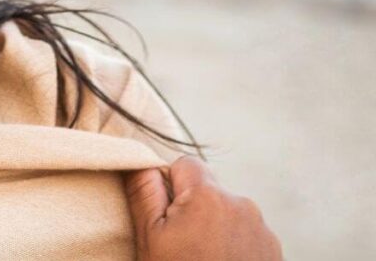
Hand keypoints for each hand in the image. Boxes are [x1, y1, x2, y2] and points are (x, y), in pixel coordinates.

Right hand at [124, 155, 282, 259]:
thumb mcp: (150, 238)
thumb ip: (144, 193)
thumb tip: (139, 162)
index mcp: (209, 195)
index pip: (184, 164)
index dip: (169, 185)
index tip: (164, 216)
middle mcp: (242, 204)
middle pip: (208, 189)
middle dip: (192, 207)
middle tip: (180, 244)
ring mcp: (262, 229)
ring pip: (226, 211)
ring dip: (213, 226)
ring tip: (201, 258)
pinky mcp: (273, 249)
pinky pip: (245, 232)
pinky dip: (232, 243)